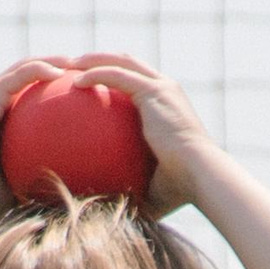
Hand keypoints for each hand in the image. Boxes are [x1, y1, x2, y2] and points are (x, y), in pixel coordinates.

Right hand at [0, 58, 67, 217]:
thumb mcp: (11, 195)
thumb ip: (33, 196)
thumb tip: (62, 212)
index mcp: (2, 125)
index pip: (32, 105)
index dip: (55, 97)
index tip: (81, 99)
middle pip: (31, 79)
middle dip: (59, 71)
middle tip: (85, 73)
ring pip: (27, 68)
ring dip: (53, 61)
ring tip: (77, 61)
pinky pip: (19, 75)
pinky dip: (40, 69)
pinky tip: (61, 71)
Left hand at [60, 52, 215, 214]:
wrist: (201, 176)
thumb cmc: (179, 190)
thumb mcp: (151, 187)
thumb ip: (131, 189)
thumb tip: (108, 210)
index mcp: (168, 105)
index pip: (139, 81)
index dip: (116, 75)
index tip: (93, 82)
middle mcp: (167, 89)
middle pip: (128, 62)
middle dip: (101, 58)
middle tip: (75, 66)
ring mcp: (161, 87)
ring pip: (120, 61)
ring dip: (93, 59)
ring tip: (69, 65)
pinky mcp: (154, 92)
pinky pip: (117, 76)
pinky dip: (96, 74)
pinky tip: (75, 82)